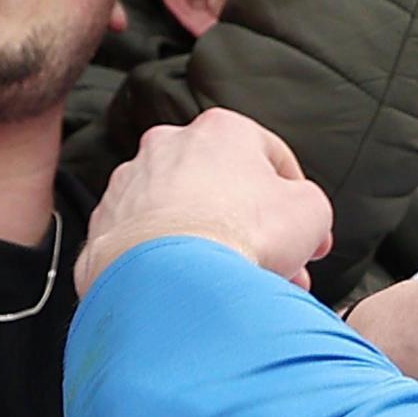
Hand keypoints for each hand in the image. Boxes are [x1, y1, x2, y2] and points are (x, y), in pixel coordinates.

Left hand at [78, 111, 334, 292]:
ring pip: (185, 215)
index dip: (297, 203)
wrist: (171, 276)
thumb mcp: (311, 211)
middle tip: (277, 267)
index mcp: (221, 129)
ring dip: (212, 244)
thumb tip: (300, 214)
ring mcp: (130, 183)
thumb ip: (309, 203)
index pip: (272, 160)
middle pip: (224, 188)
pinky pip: (150, 242)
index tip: (307, 238)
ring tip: (235, 284)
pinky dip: (172, 260)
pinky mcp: (106, 223)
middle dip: (253, 228)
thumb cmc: (240, 234)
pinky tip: (195, 287)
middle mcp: (169, 145)